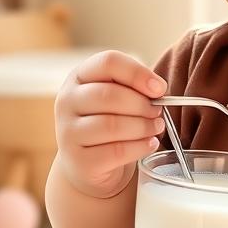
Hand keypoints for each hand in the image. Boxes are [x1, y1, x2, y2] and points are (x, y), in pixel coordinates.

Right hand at [54, 50, 166, 197]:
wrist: (88, 165)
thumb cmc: (110, 122)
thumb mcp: (118, 98)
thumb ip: (135, 87)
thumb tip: (158, 89)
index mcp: (79, 77)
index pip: (108, 62)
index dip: (138, 73)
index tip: (160, 88)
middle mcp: (67, 101)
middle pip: (109, 95)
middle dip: (142, 104)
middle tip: (158, 112)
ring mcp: (68, 132)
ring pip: (112, 125)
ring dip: (143, 126)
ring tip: (156, 127)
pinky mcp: (78, 160)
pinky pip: (116, 151)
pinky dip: (140, 147)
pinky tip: (150, 144)